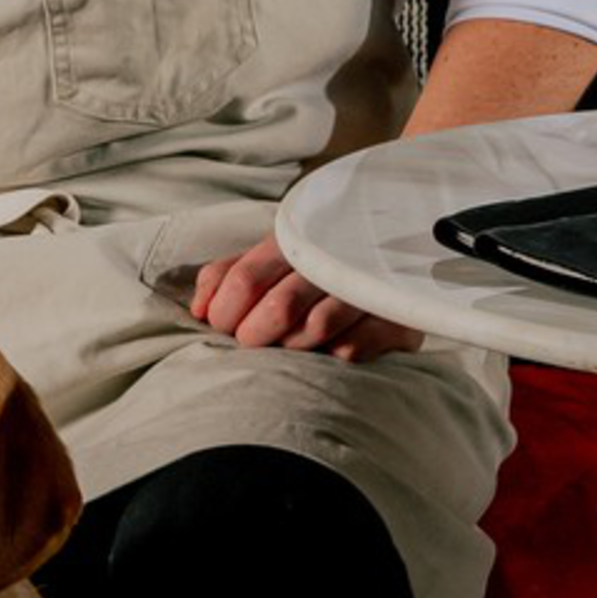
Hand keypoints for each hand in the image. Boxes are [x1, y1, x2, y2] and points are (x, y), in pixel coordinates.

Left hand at [186, 230, 417, 362]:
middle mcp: (330, 259)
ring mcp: (366, 288)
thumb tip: (198, 309)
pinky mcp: (396, 320)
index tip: (222, 326)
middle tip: (252, 343)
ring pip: (316, 328)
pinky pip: (354, 348)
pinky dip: (334, 355)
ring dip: (293, 346)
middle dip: (254, 335)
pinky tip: (330, 352)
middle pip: (279, 307)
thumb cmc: (312, 271)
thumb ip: (226, 276)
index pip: (245, 279)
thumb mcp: (268, 261)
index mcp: (292, 241)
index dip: (224, 312)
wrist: (397, 256)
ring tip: (289, 347)